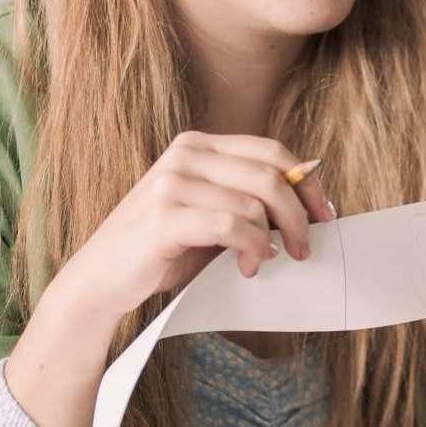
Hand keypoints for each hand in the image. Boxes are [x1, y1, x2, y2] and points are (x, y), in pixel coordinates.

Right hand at [49, 131, 335, 328]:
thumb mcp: (213, 214)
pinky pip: (231, 225)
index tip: (325, 214)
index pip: (272, 151)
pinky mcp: (163, 217)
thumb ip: (250, 199)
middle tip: (306, 247)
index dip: (306, 182)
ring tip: (265, 261)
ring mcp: (171, 183)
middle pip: (270, 174)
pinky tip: (250, 264)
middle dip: (299, 214)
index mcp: (200, 145)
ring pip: (254, 202)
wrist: (101, 281)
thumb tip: (310, 197)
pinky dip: (252, 246)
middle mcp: (186, 155)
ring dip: (272, 238)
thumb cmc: (164, 249)